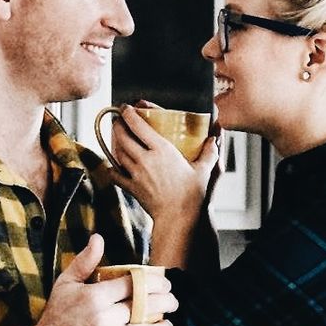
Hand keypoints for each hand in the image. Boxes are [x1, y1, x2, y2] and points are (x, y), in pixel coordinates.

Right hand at [26, 235, 176, 325]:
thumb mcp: (65, 285)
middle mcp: (104, 318)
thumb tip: (98, 238)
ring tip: (167, 323)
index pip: (136, 283)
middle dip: (167, 301)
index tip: (164, 284)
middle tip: (172, 301)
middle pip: (148, 305)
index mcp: (94, 296)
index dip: (157, 282)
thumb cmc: (56, 318)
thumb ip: (84, 262)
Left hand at [108, 105, 219, 227]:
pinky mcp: (132, 187)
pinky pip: (116, 176)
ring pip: (117, 153)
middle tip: (118, 120)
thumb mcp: (203, 170)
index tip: (126, 107)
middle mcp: (145, 159)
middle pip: (122, 136)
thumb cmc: (191, 195)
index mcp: (161, 150)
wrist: (177, 218)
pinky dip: (111, 169)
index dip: (128, 113)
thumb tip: (215, 139)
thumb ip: (209, 152)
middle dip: (117, 125)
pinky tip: (110, 166)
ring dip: (114, 143)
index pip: (138, 125)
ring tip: (116, 137)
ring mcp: (136, 173)